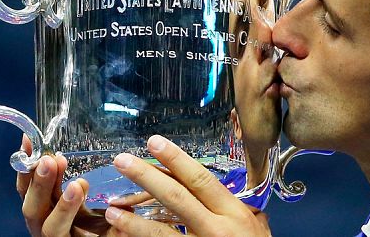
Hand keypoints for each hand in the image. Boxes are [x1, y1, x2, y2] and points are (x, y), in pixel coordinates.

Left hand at [16, 135, 107, 236]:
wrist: (79, 232)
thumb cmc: (97, 234)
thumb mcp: (106, 235)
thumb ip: (114, 231)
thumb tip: (125, 216)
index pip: (55, 228)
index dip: (64, 209)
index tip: (77, 185)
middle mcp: (42, 228)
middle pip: (33, 210)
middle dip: (42, 185)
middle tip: (52, 162)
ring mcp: (37, 212)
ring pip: (26, 193)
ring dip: (34, 170)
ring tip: (44, 151)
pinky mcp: (35, 197)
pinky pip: (25, 181)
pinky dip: (26, 160)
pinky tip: (28, 141)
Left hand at [102, 135, 271, 236]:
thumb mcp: (257, 230)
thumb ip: (240, 211)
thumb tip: (221, 193)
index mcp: (234, 214)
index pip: (201, 179)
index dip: (176, 159)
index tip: (154, 142)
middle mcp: (216, 230)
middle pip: (176, 198)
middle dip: (147, 177)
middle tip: (122, 161)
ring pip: (161, 231)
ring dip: (133, 220)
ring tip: (112, 208)